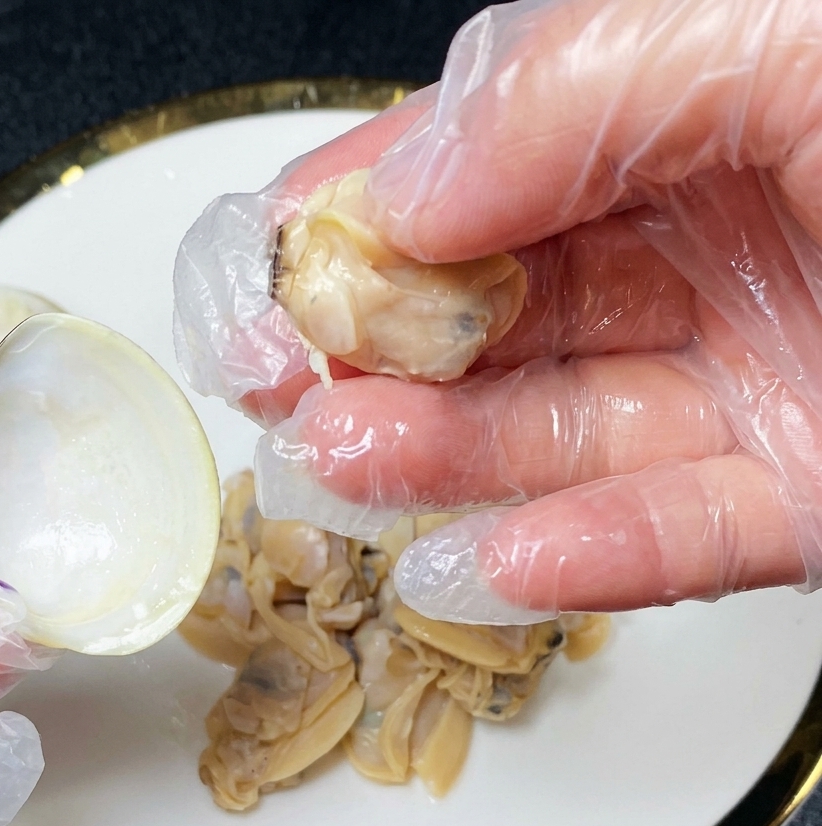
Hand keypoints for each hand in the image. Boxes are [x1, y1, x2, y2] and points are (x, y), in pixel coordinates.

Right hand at [179, 0, 821, 623]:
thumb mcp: (788, 35)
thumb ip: (585, 81)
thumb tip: (410, 181)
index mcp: (686, 125)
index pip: (481, 173)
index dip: (358, 219)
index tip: (266, 275)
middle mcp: (708, 259)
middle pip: (499, 316)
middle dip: (378, 353)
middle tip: (283, 385)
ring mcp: (751, 386)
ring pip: (566, 432)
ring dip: (444, 459)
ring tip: (344, 462)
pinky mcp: (803, 502)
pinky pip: (677, 542)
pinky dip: (580, 561)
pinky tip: (483, 563)